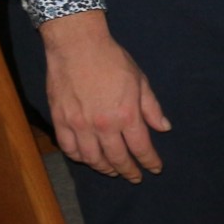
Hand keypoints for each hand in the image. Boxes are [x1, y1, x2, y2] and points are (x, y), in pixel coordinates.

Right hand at [38, 12, 169, 180]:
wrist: (77, 47)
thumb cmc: (113, 61)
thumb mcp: (140, 81)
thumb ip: (151, 108)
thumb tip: (164, 128)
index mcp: (126, 114)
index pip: (141, 148)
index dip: (149, 162)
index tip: (155, 169)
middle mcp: (103, 125)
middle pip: (117, 158)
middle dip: (128, 170)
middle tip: (135, 177)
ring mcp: (79, 125)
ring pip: (92, 158)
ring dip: (104, 168)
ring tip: (113, 171)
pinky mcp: (60, 121)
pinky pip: (69, 148)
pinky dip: (79, 158)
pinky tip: (88, 159)